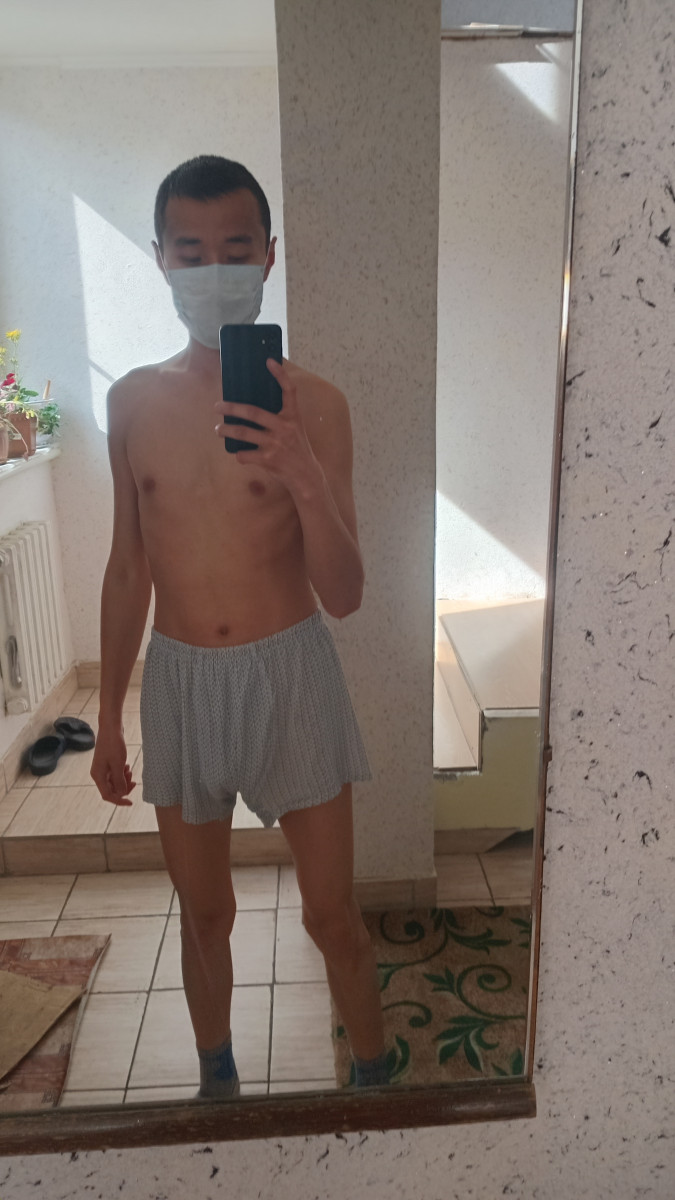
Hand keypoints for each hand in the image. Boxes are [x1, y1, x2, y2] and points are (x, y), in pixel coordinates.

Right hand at [90, 728, 135, 806]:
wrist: (111, 727)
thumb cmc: (113, 744)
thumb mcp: (118, 765)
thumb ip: (119, 781)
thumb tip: (121, 794)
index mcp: (98, 776)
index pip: (108, 795)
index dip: (119, 801)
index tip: (131, 802)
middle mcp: (98, 774)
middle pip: (111, 789)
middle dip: (123, 788)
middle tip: (134, 781)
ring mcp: (102, 768)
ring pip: (114, 782)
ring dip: (124, 780)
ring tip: (130, 770)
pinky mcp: (107, 763)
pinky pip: (115, 774)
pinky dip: (122, 773)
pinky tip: (127, 766)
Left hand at [214, 358, 321, 494]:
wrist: (306, 476)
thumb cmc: (296, 449)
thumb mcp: (294, 428)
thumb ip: (279, 417)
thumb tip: (252, 406)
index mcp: (292, 416)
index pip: (289, 391)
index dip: (280, 375)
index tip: (269, 361)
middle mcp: (284, 427)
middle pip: (253, 412)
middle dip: (232, 408)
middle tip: (217, 406)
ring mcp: (276, 444)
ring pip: (244, 434)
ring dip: (227, 431)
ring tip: (218, 429)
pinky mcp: (269, 460)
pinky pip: (245, 455)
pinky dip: (239, 455)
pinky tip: (239, 454)